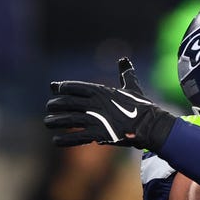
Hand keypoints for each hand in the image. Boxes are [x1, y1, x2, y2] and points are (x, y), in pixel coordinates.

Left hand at [44, 58, 176, 150]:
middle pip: (66, 103)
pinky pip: (77, 137)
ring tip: (48, 123)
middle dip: (55, 105)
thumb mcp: (132, 87)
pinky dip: (65, 139)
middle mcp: (94, 104)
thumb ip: (125, 73)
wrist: (151, 125)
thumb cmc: (142, 106)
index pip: (72, 87)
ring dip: (55, 121)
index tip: (54, 90)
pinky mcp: (100, 134)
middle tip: (50, 108)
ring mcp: (96, 119)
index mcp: (99, 91)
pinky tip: (56, 140)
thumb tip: (124, 59)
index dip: (61, 89)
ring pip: (68, 119)